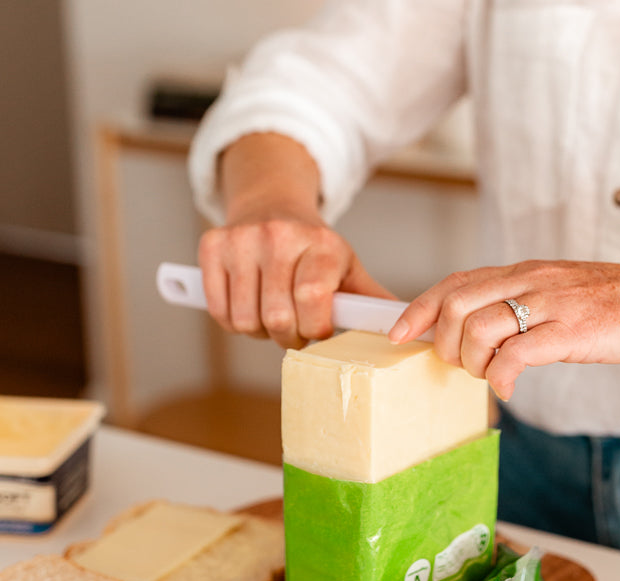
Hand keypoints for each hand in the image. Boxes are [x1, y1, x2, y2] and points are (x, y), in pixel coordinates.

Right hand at [197, 214, 392, 349]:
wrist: (272, 204)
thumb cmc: (314, 248)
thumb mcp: (347, 266)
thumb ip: (370, 300)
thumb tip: (407, 330)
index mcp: (320, 245)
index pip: (312, 300)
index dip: (314, 328)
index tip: (319, 329)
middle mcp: (279, 236)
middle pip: (277, 318)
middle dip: (288, 336)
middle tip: (295, 328)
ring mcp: (242, 239)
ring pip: (245, 320)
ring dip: (259, 331)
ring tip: (272, 314)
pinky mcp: (212, 245)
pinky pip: (219, 310)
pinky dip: (232, 321)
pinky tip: (249, 306)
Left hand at [388, 257, 619, 398]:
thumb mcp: (562, 295)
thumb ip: (523, 306)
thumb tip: (485, 337)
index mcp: (525, 271)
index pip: (454, 282)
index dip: (417, 308)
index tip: (396, 333)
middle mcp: (531, 281)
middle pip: (455, 304)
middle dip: (441, 343)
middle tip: (456, 366)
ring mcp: (551, 304)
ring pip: (477, 328)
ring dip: (469, 362)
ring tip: (486, 376)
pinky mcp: (573, 331)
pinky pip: (515, 354)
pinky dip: (499, 378)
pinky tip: (507, 391)